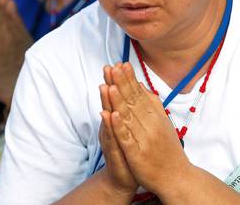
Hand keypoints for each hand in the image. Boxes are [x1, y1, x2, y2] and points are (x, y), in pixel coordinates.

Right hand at [99, 78, 138, 196]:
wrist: (126, 177)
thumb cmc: (130, 148)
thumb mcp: (132, 126)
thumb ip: (131, 108)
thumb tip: (132, 89)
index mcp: (119, 119)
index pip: (118, 97)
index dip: (118, 80)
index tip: (117, 63)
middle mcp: (112, 127)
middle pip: (110, 103)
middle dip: (110, 85)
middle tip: (108, 68)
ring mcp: (112, 139)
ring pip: (109, 118)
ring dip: (107, 102)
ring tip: (106, 86)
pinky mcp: (115, 153)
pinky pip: (113, 138)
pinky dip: (111, 127)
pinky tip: (109, 116)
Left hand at [105, 63, 189, 194]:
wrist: (176, 177)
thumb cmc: (167, 149)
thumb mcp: (163, 122)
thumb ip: (152, 104)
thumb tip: (141, 85)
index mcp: (156, 116)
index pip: (140, 94)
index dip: (129, 80)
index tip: (121, 64)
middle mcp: (151, 124)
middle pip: (134, 101)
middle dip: (122, 84)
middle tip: (113, 67)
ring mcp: (145, 139)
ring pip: (130, 117)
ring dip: (119, 101)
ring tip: (111, 85)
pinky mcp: (138, 154)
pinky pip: (127, 138)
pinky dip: (120, 127)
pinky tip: (112, 116)